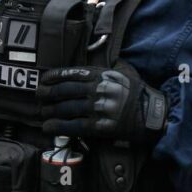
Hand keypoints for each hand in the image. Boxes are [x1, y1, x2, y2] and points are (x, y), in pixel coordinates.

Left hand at [36, 63, 167, 143]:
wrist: (153, 114)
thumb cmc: (138, 93)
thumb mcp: (124, 73)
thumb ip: (106, 69)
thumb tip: (92, 65)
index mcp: (102, 75)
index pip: (72, 73)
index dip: (54, 77)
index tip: (43, 79)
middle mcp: (98, 90)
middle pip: (64, 91)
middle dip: (47, 93)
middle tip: (38, 96)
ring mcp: (98, 108)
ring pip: (66, 108)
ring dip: (50, 111)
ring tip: (42, 113)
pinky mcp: (99, 126)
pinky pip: (74, 126)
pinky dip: (58, 126)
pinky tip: (48, 127)